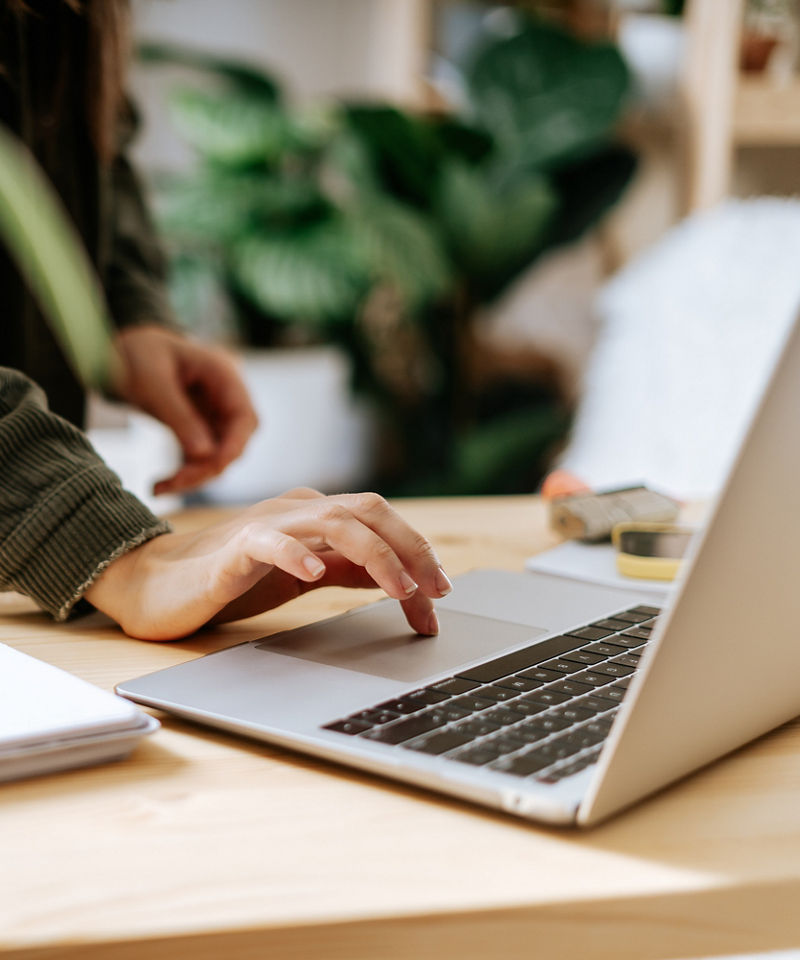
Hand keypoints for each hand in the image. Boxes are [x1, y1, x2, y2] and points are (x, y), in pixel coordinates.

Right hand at [84, 488, 452, 640]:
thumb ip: (346, 569)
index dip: (416, 553)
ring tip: (399, 588)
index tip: (439, 594)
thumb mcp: (304, 574)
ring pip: (332, 521)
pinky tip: (313, 573)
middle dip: (410, 548)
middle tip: (435, 590)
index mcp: (316, 515)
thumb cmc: (232, 579)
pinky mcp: (232, 549)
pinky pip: (268, 542)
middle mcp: (297, 510)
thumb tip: (397, 577)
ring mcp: (266, 525)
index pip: (380, 522)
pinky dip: (295, 553)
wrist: (159, 585)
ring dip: (375, 554)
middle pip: (367, 510)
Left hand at [113, 326, 257, 494]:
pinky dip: (183, 474)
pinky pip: (199, 458)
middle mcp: (224, 398)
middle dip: (208, 467)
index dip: (234, 446)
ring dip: (194, 476)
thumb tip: (204, 455)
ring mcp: (213, 415)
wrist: (121, 349)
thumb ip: (178, 415)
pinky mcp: (198, 429)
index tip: (211, 467)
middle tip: (174, 483)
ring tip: (159, 488)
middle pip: (234, 442)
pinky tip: (159, 485)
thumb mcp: (151, 381)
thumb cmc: (137, 353)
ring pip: (218, 455)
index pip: (244, 418)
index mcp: (223, 375)